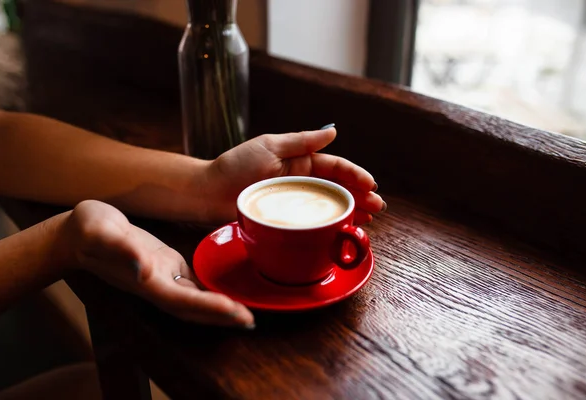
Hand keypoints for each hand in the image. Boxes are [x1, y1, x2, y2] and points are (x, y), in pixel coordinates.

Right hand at [61, 200, 253, 327]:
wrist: (78, 232)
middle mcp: (157, 284)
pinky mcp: (167, 265)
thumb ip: (121, 251)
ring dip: (220, 308)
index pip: (182, 300)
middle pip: (194, 308)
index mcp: (145, 281)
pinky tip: (229, 292)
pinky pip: (193, 284)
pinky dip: (212, 291)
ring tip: (247, 312)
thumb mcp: (101, 233)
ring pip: (196, 299)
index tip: (234, 312)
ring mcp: (163, 277)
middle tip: (250, 320)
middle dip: (222, 316)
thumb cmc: (89, 231)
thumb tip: (142, 269)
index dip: (209, 308)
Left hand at [204, 126, 384, 223]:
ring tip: (368, 220)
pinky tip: (344, 231)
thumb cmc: (235, 166)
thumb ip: (301, 141)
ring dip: (350, 211)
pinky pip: (313, 223)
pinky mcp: (286, 220)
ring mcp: (294, 201)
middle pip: (336, 188)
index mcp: (299, 161)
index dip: (354, 175)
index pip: (333, 167)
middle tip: (377, 208)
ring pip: (328, 206)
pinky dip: (330, 226)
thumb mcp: (270, 146)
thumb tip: (332, 131)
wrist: (208, 193)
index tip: (371, 185)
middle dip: (359, 196)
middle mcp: (300, 180)